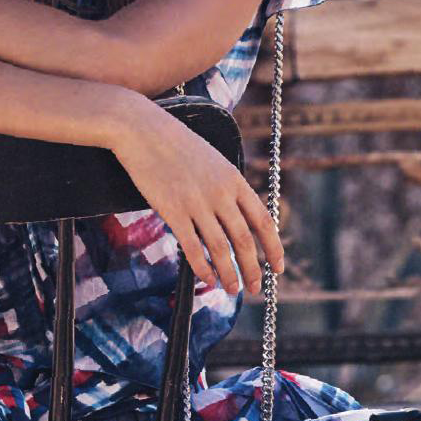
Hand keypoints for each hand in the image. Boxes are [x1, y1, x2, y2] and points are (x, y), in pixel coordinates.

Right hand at [108, 98, 289, 296]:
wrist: (143, 130)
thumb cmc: (177, 145)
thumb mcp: (214, 162)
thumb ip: (228, 188)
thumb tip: (238, 217)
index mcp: (235, 181)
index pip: (263, 221)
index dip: (274, 248)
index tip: (277, 268)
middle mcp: (220, 193)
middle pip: (245, 241)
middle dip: (253, 269)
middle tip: (254, 288)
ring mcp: (196, 203)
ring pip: (221, 249)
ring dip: (230, 274)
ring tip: (232, 290)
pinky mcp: (172, 210)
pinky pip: (193, 247)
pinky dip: (203, 268)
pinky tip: (207, 280)